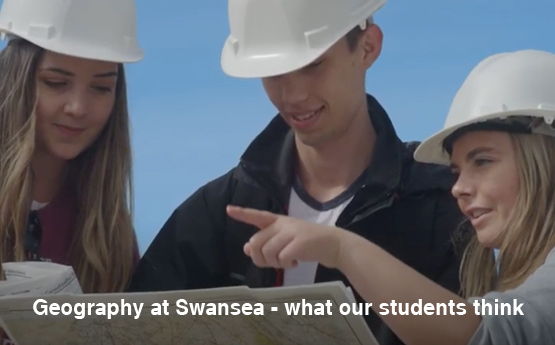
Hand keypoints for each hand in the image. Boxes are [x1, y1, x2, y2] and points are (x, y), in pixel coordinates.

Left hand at [226, 205, 348, 268]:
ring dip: (275, 263)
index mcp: (279, 221)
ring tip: (286, 262)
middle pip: (257, 242)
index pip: (258, 215)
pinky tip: (295, 263)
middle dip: (259, 258)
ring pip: (268, 252)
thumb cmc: (308, 243)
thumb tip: (246, 248)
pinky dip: (286, 265)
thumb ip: (267, 242)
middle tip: (272, 263)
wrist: (334, 244)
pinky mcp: (300, 243)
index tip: (228, 209)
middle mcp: (283, 224)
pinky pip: (282, 258)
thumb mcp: (286, 240)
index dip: (243, 213)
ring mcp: (292, 232)